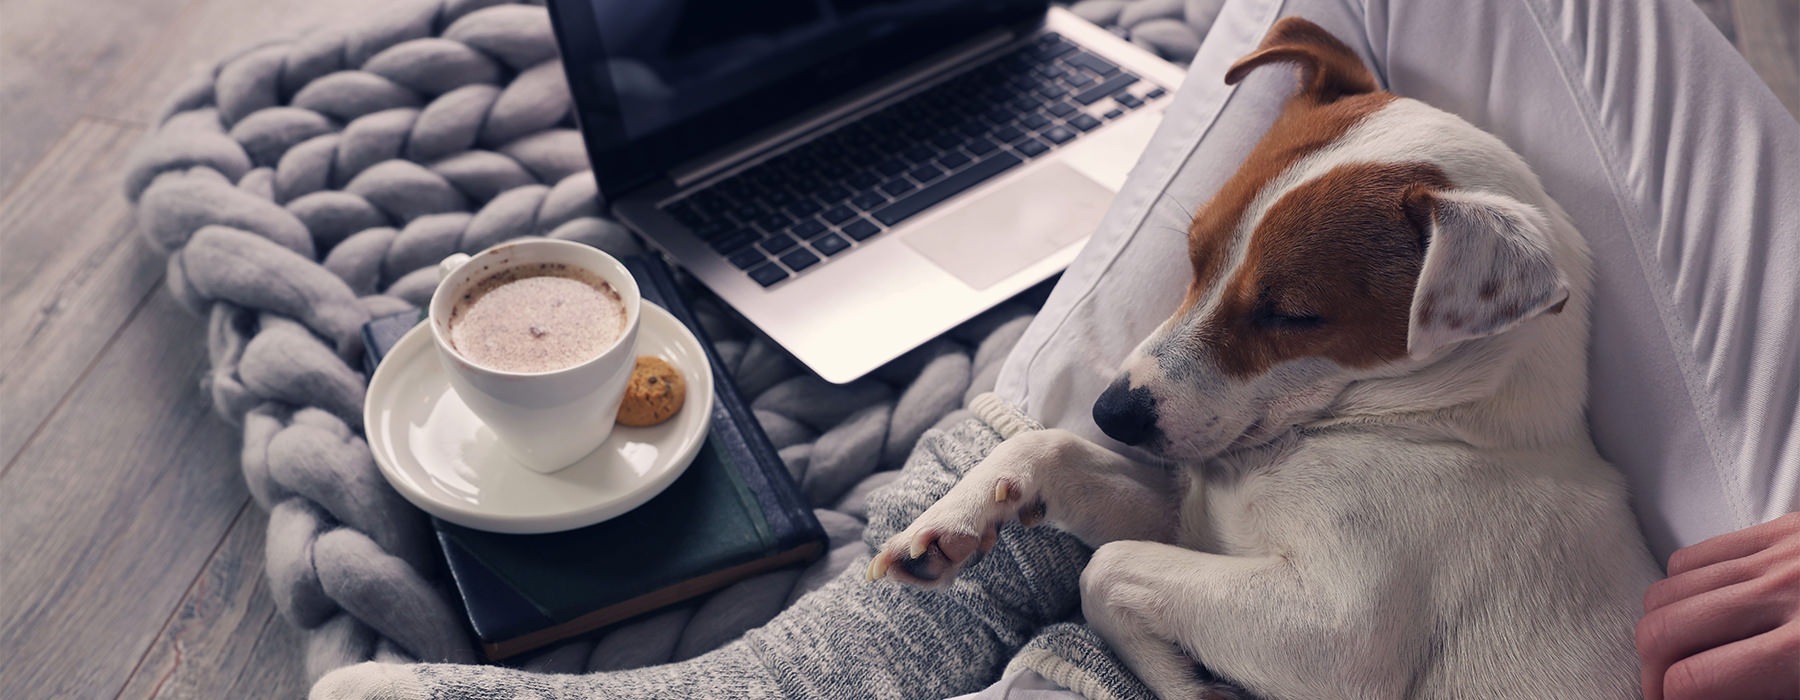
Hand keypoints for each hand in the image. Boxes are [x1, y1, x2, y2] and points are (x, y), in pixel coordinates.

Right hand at [1638, 512, 1799, 699]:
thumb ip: (1769, 693)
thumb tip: (1706, 696)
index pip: (1694, 680)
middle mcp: (1782, 594)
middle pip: (1664, 632)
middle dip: (1653, 671)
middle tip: (1667, 691)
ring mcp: (1776, 556)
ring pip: (1666, 592)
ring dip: (1662, 630)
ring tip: (1681, 653)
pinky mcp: (1778, 531)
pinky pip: (1692, 557)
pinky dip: (1682, 590)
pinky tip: (1701, 613)